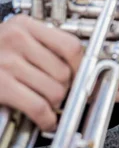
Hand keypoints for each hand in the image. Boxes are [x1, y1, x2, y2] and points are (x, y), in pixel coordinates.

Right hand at [0, 15, 82, 130]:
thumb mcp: (14, 38)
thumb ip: (42, 45)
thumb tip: (79, 69)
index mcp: (24, 25)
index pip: (70, 45)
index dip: (81, 66)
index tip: (81, 76)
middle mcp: (16, 40)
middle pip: (64, 72)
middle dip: (65, 88)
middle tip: (58, 93)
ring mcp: (6, 63)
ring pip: (55, 91)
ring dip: (55, 104)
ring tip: (48, 105)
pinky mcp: (0, 85)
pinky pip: (38, 107)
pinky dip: (47, 119)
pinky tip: (46, 121)